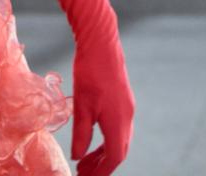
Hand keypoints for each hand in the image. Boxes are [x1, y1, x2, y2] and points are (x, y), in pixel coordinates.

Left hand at [72, 33, 134, 174]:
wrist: (101, 43)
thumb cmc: (89, 72)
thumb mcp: (81, 105)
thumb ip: (81, 134)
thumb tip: (77, 156)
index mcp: (118, 123)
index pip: (114, 158)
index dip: (101, 171)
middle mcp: (127, 118)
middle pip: (119, 151)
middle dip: (102, 165)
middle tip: (84, 173)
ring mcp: (127, 108)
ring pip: (119, 140)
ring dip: (104, 153)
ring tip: (86, 159)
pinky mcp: (124, 100)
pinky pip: (119, 128)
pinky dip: (107, 139)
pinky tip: (93, 137)